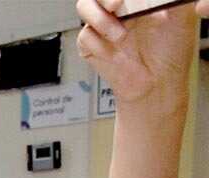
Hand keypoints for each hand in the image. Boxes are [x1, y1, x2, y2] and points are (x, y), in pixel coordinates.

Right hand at [76, 0, 198, 105]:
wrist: (157, 83)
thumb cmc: (170, 52)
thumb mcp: (179, 18)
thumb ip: (169, 1)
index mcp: (136, 0)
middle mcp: (117, 10)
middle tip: (117, 4)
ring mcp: (102, 27)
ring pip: (85, 7)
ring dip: (100, 19)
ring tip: (120, 36)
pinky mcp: (89, 46)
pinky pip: (84, 36)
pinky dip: (99, 45)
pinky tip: (116, 55)